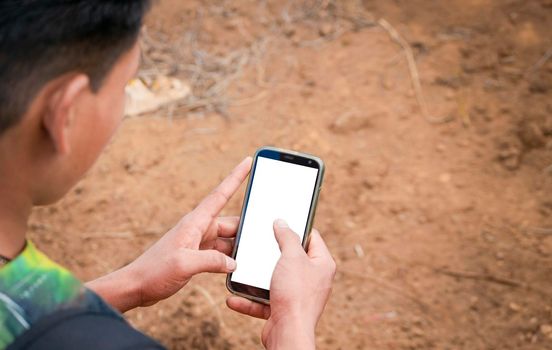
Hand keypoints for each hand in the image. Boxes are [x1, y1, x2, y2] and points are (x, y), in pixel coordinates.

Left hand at [87, 157, 251, 311]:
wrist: (137, 286)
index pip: (221, 195)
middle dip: (247, 227)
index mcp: (195, 223)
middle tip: (264, 234)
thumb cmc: (155, 271)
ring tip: (254, 255)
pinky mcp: (198, 256)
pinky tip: (238, 268)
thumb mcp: (185, 264)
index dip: (236, 177)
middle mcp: (199, 229)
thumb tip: (234, 263)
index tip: (248, 161)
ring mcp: (199, 242)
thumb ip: (212, 262)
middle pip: (231, 222)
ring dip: (239, 247)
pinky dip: (230, 259)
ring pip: (228, 239)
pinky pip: (221, 253)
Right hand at [226, 219, 335, 349]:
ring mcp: (298, 295)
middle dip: (272, 252)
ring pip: (274, 279)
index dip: (297, 227)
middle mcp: (313, 279)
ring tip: (242, 269)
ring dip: (256, 278)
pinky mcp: (283, 310)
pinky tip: (234, 297)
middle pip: (291, 258)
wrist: (288, 332)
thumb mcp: (292, 256)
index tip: (280, 220)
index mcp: (322, 264)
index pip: (312, 237)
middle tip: (258, 243)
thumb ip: (287, 237)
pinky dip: (249, 299)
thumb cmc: (295, 295)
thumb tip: (282, 223)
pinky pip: (263, 301)